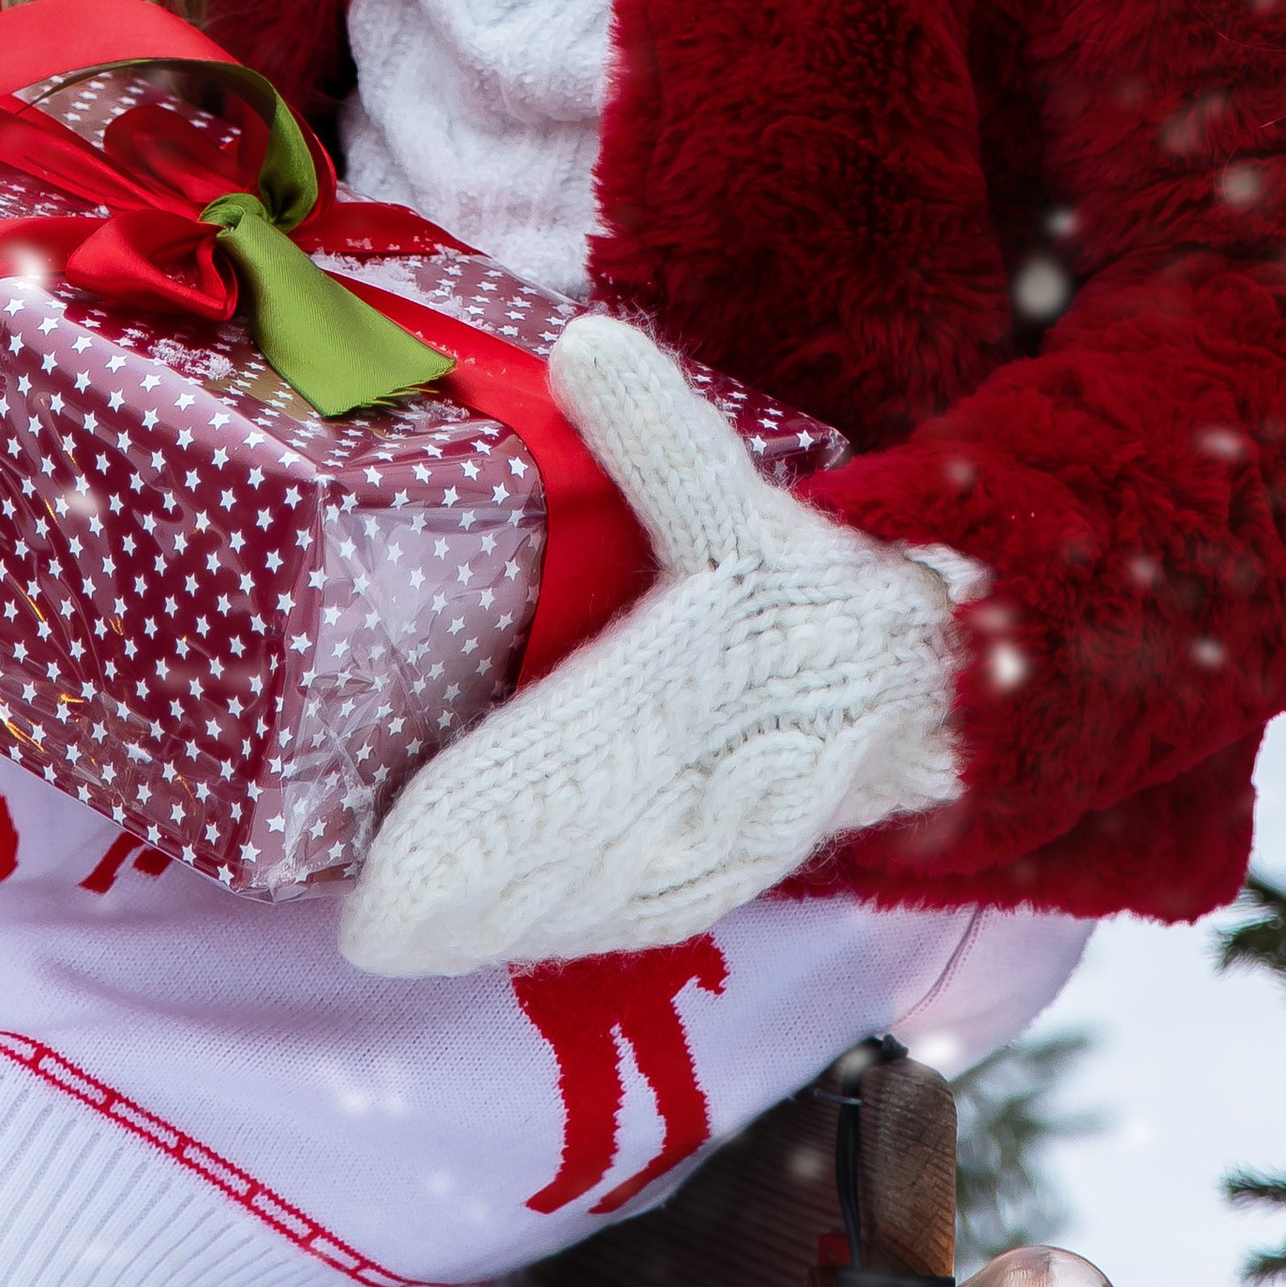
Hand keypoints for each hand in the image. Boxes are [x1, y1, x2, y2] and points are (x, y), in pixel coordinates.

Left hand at [339, 314, 960, 977]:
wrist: (922, 677)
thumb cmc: (807, 585)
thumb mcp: (737, 497)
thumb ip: (659, 433)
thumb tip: (584, 343)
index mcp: (694, 684)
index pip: (566, 764)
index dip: (478, 820)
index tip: (394, 864)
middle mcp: (701, 780)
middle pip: (563, 854)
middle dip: (461, 895)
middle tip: (363, 928)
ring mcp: (717, 843)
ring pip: (590, 900)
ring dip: (491, 928)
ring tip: (397, 942)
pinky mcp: (725, 875)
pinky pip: (630, 918)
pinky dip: (553, 933)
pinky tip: (486, 943)